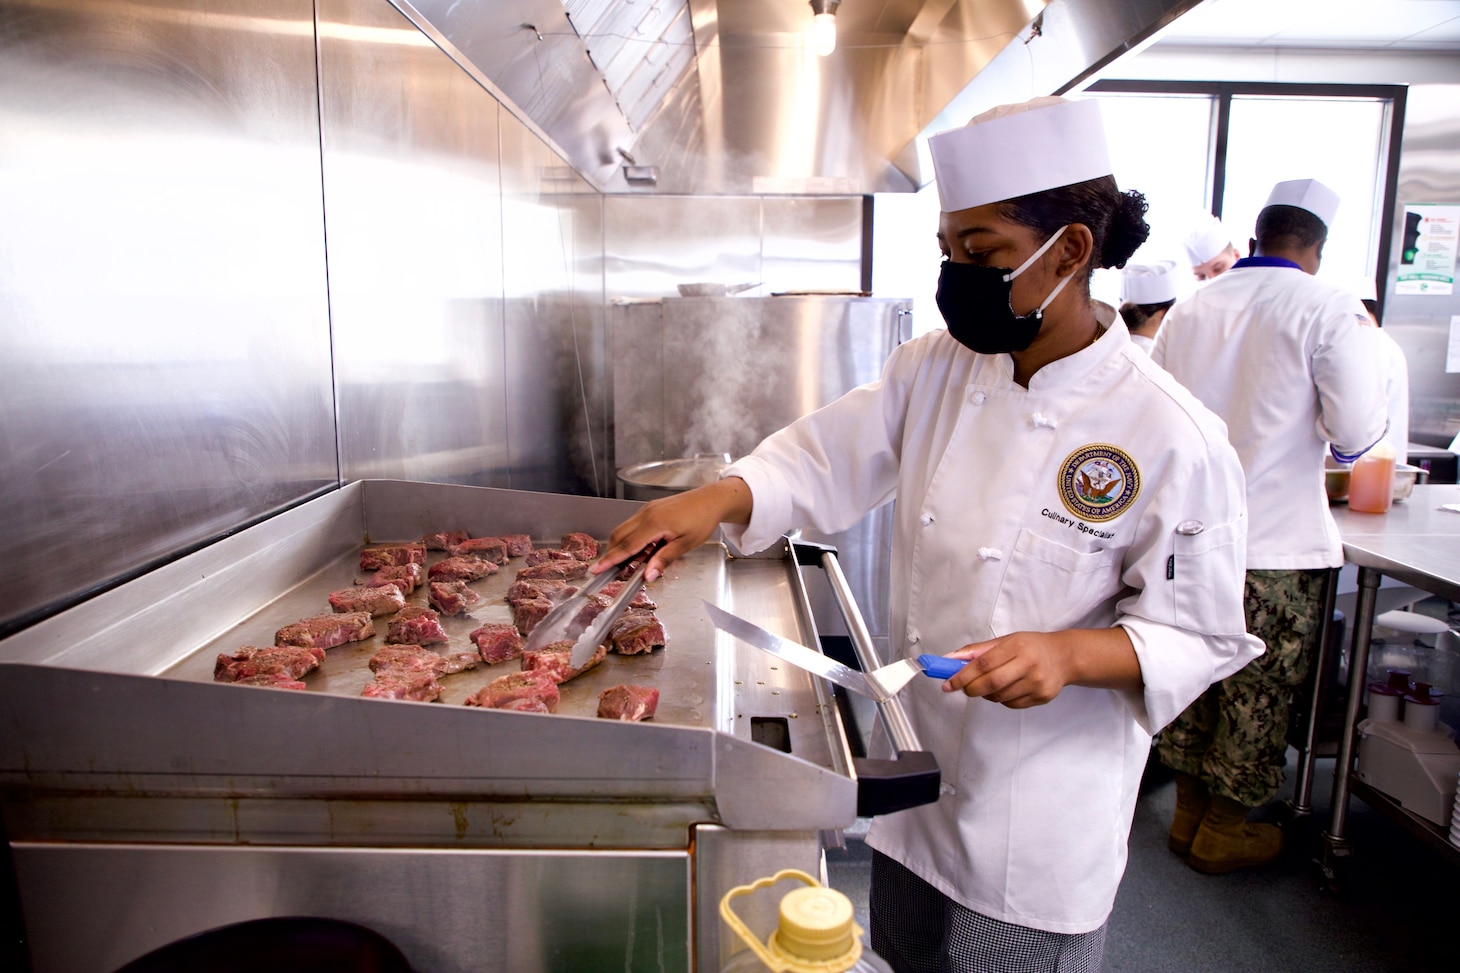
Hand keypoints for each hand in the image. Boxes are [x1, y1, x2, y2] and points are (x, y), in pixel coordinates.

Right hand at [592, 477, 752, 581]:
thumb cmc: (702, 520)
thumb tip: (647, 575)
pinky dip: (632, 539)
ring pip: (624, 529)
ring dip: (623, 547)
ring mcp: (647, 509)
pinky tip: (644, 549)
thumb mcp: (685, 544)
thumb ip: (664, 559)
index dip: (610, 559)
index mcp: (655, 523)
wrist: (711, 500)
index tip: (596, 569)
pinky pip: (633, 525)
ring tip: (634, 562)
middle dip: (612, 554)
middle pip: (619, 536)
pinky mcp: (650, 509)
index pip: (627, 545)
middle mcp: (646, 514)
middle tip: (610, 570)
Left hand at [937, 627, 1140, 707]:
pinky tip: (1007, 688)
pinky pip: (1011, 704)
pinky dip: (1001, 700)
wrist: (1064, 657)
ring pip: (1000, 697)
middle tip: (964, 688)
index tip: (947, 683)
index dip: (962, 675)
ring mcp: (1037, 682)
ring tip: (989, 684)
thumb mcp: (1005, 641)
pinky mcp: (1042, 697)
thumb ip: (976, 651)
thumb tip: (949, 660)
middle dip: (971, 688)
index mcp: (1017, 646)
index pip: (983, 663)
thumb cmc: (1030, 646)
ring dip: (986, 694)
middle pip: (991, 683)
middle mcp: (1029, 664)